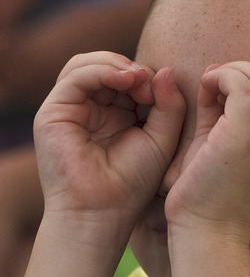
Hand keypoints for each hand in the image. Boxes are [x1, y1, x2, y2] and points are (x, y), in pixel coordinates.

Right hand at [34, 52, 185, 226]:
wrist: (103, 213)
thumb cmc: (133, 184)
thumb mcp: (162, 138)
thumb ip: (169, 105)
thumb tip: (165, 69)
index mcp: (116, 114)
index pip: (126, 76)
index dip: (146, 76)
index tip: (162, 91)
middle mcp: (91, 109)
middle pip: (106, 65)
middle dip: (131, 67)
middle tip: (148, 82)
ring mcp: (70, 109)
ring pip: (87, 64)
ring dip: (115, 63)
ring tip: (137, 77)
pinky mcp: (53, 112)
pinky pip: (75, 76)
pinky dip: (100, 70)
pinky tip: (123, 78)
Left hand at [165, 62, 249, 241]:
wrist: (209, 233)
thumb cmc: (215, 192)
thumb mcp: (231, 145)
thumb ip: (228, 107)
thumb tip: (220, 70)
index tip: (234, 87)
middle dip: (249, 68)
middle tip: (220, 82)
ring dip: (234, 71)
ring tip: (212, 85)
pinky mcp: (244, 139)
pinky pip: (241, 86)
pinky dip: (222, 77)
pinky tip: (207, 87)